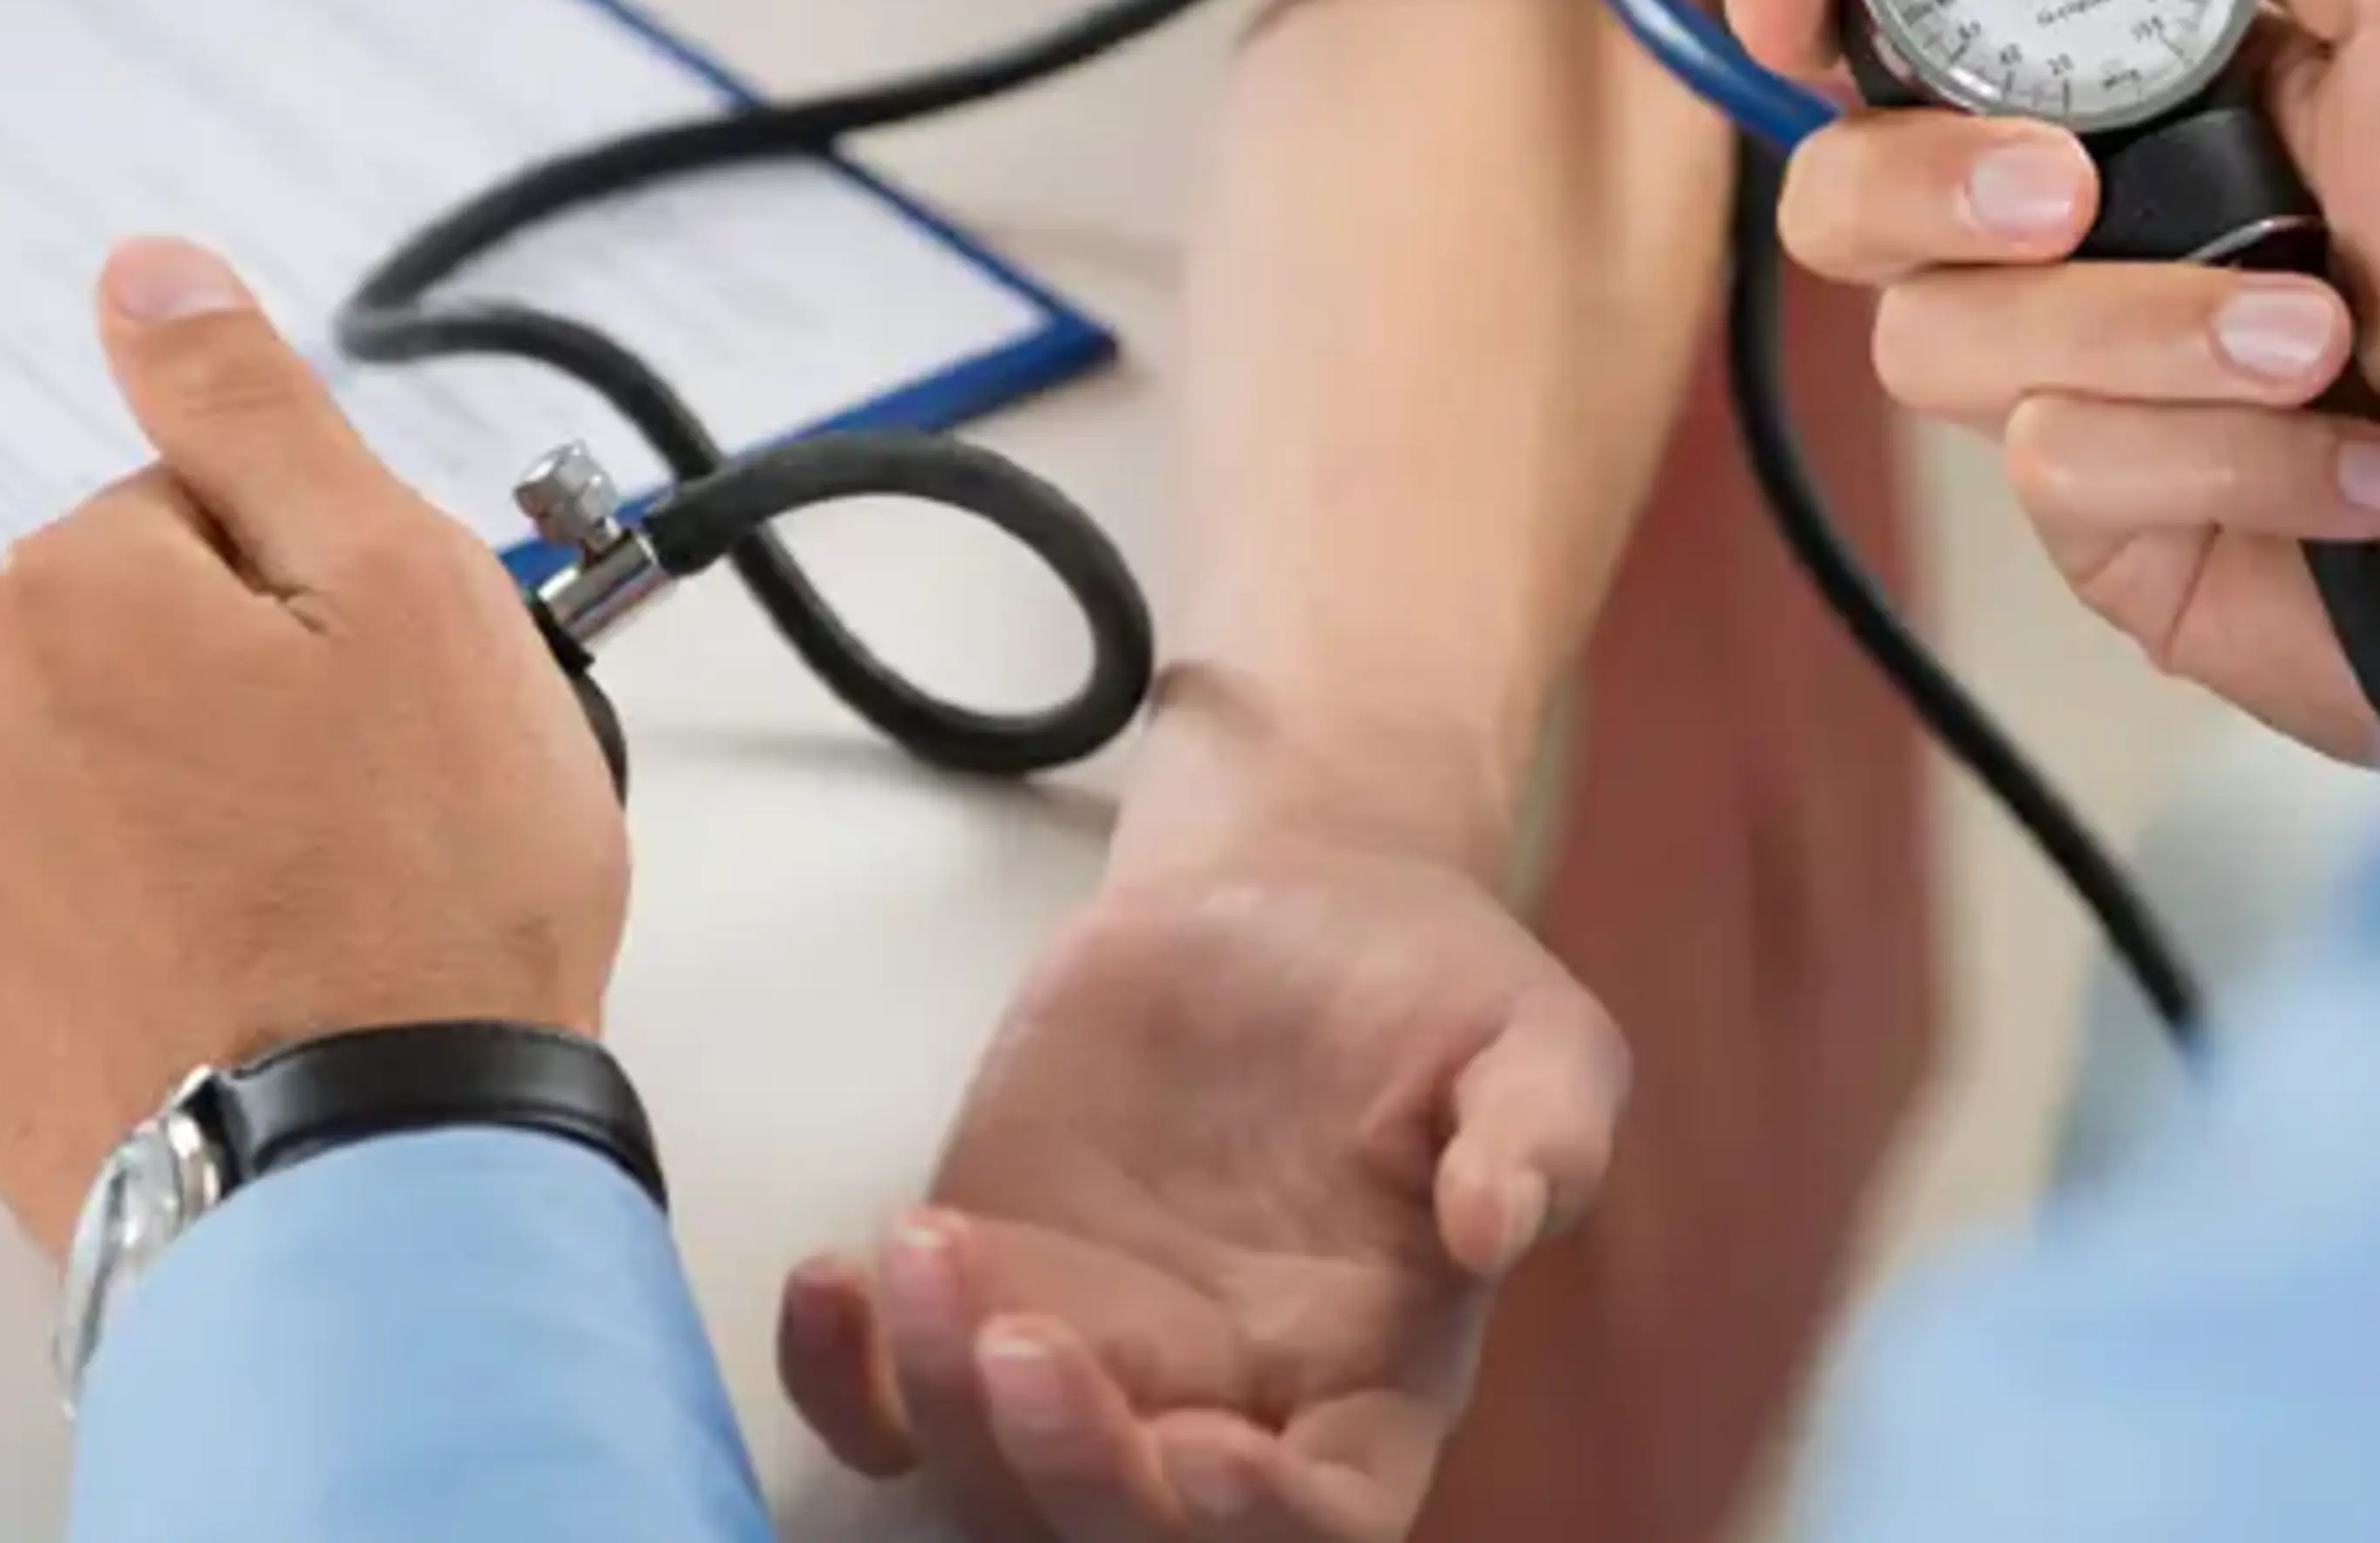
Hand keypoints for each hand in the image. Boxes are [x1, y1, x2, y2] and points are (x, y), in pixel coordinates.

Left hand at [0, 238, 627, 1247]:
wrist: (376, 1167)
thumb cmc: (426, 882)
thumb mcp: (405, 589)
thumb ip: (257, 416)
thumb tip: (144, 268)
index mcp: (72, 598)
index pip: (196, 524)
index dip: (321, 597)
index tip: (394, 691)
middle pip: (131, 667)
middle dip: (240, 713)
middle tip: (382, 814)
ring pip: (91, 811)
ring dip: (186, 841)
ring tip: (327, 928)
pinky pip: (57, 956)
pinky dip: (141, 967)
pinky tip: (250, 1007)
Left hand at [774, 837, 1627, 1542]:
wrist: (1289, 899)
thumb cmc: (1430, 989)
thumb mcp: (1532, 1034)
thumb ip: (1541, 1130)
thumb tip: (1506, 1220)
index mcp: (1372, 1382)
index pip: (1330, 1522)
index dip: (1271, 1527)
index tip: (1219, 1452)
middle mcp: (1226, 1405)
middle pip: (1134, 1533)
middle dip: (1072, 1474)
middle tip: (1028, 1342)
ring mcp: (1093, 1357)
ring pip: (994, 1480)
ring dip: (944, 1404)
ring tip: (929, 1244)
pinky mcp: (989, 1286)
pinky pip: (882, 1401)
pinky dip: (837, 1376)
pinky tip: (838, 1276)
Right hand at [1728, 0, 2379, 759]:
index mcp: (2150, 97)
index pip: (1910, 38)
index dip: (1817, 11)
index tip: (1802, 3)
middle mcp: (2092, 237)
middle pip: (1850, 192)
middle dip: (1937, 183)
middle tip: (2070, 196)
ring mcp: (2085, 387)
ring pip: (1941, 342)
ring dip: (2149, 338)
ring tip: (2324, 349)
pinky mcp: (2105, 525)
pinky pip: (2051, 468)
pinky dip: (2220, 454)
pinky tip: (2350, 468)